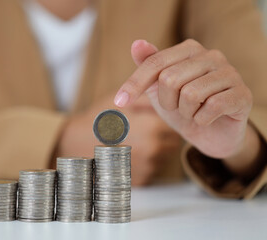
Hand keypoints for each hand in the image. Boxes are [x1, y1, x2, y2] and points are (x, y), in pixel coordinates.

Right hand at [57, 92, 180, 184]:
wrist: (75, 143)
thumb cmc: (98, 119)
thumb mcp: (122, 100)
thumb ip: (148, 97)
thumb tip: (167, 96)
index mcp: (152, 128)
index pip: (174, 122)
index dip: (163, 118)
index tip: (151, 116)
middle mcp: (154, 151)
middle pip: (172, 140)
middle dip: (161, 134)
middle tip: (140, 128)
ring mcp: (147, 168)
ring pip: (163, 155)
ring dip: (155, 148)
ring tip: (133, 140)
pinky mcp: (141, 180)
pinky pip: (152, 168)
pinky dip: (145, 162)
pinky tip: (129, 153)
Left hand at [115, 39, 260, 177]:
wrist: (211, 134)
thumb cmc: (184, 108)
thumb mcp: (159, 88)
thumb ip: (148, 66)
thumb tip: (137, 43)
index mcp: (189, 50)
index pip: (155, 63)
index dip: (134, 84)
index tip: (120, 102)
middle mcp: (211, 56)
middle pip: (170, 79)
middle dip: (166, 102)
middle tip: (177, 107)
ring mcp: (230, 73)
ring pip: (190, 94)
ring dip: (185, 112)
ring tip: (193, 112)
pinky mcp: (242, 94)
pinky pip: (211, 107)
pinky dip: (202, 119)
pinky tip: (207, 118)